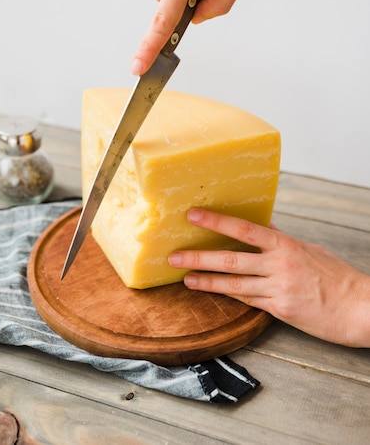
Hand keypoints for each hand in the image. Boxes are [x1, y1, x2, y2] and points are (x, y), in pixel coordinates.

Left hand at [168, 208, 369, 346]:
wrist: (360, 308)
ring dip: (206, 281)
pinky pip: (248, 300)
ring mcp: (278, 288)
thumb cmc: (337, 276)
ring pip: (234, 283)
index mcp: (285, 244)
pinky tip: (212, 292)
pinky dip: (229, 295)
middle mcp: (278, 265)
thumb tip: (260, 227)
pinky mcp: (280, 310)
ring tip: (185, 278)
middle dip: (199, 257)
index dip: (216, 221)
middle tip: (174, 255)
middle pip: (230, 259)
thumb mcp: (308, 249)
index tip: (193, 215)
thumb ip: (281, 240)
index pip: (244, 229)